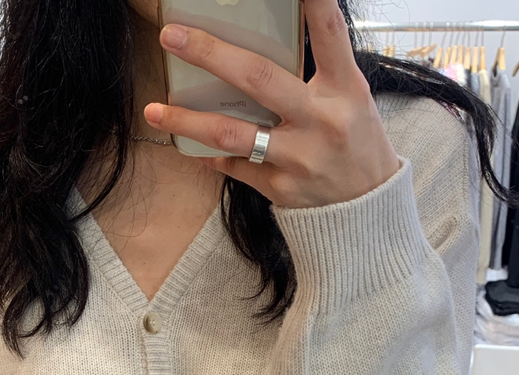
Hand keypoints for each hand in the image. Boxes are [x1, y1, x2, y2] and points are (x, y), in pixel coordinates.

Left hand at [144, 0, 399, 208]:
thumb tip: (270, 37)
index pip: (329, 34)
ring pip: (232, 133)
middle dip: (211, 54)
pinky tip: (190, 146)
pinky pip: (234, 166)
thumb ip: (320, 69)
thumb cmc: (355, 143)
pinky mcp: (280, 187)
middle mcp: (320, 121)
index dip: (313, 4)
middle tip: (172, 36)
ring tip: (153, 110)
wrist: (365, 210)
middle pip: (258, 79)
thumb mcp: (351, 98)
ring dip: (187, 120)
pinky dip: (211, 155)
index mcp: (344, 90)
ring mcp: (297, 157)